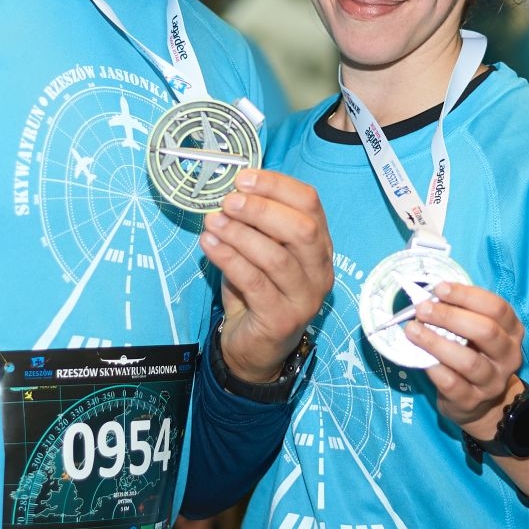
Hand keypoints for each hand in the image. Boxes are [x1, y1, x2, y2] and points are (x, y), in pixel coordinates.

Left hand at [202, 171, 332, 382]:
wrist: (255, 348)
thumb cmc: (257, 292)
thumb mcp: (260, 252)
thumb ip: (255, 224)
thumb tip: (232, 190)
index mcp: (319, 245)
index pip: (310, 204)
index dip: (277, 186)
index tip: (243, 179)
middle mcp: (320, 270)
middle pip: (301, 229)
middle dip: (262, 209)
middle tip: (228, 201)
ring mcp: (305, 298)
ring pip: (277, 257)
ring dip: (240, 234)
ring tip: (212, 222)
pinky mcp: (282, 319)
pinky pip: (255, 282)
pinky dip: (229, 259)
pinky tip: (209, 244)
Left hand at [404, 283, 525, 439]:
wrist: (479, 404)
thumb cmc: (473, 354)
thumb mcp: (474, 332)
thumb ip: (460, 314)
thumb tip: (430, 297)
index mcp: (511, 331)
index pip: (497, 308)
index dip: (467, 295)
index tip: (439, 289)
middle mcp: (508, 356)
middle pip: (486, 331)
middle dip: (450, 317)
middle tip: (422, 309)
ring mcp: (492, 382)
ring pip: (468, 361)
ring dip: (436, 343)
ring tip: (413, 331)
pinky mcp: (472, 402)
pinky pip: (452, 384)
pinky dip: (434, 368)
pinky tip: (420, 358)